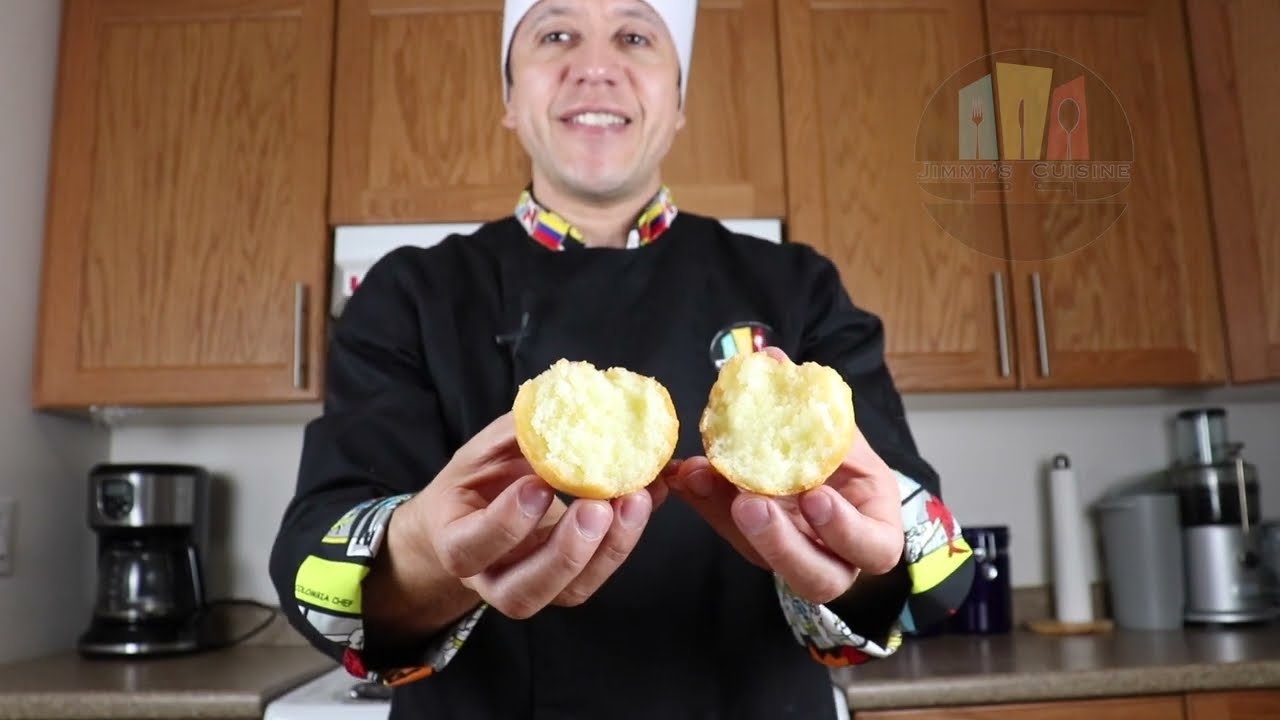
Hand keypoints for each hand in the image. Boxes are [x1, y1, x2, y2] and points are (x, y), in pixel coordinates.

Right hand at [389, 412, 670, 620]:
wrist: (479, 515)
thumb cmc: (480, 480)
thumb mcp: (485, 451)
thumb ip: (519, 435)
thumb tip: (574, 401)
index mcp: (454, 542)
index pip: (469, 548)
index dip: (505, 523)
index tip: (538, 485)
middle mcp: (490, 578)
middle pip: (523, 591)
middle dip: (566, 551)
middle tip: (598, 506)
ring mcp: (531, 588)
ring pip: (569, 592)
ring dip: (609, 548)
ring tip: (635, 500)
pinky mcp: (567, 585)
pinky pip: (597, 575)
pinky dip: (626, 539)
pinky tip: (645, 500)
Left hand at [670, 350, 903, 604]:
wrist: (829, 481)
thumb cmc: (848, 463)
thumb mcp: (842, 436)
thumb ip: (812, 407)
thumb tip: (773, 358)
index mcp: (874, 532)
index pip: (874, 549)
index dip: (845, 529)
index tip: (815, 496)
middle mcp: (837, 559)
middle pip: (817, 578)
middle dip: (780, 542)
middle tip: (748, 502)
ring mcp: (794, 561)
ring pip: (768, 567)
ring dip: (736, 525)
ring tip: (704, 480)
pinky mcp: (757, 549)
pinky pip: (731, 536)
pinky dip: (707, 502)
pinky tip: (685, 474)